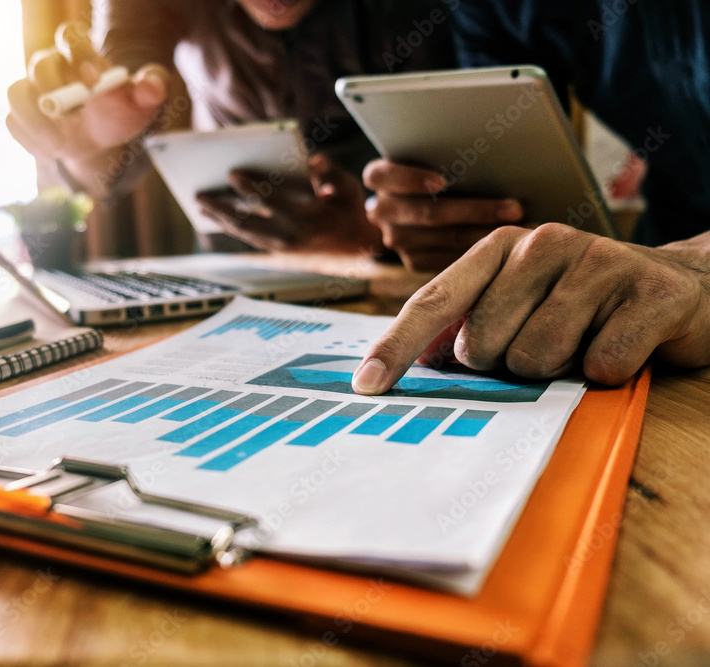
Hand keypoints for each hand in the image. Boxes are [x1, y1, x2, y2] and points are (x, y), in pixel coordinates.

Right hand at [6, 23, 170, 191]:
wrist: (100, 142)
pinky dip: (31, 141)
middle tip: (70, 119)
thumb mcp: (142, 103)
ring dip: (35, 121)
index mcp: (80, 54)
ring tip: (59, 144)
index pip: (71, 37)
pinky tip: (54, 151)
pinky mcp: (18, 116)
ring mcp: (30, 90)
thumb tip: (152, 87)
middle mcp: (49, 66)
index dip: (79, 55)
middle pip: (39, 64)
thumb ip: (152, 89)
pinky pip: (13, 124)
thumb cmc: (120, 114)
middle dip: (53, 91)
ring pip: (17, 94)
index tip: (94, 83)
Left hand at [194, 154, 383, 254]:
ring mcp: (282, 246)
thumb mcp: (347, 186)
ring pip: (243, 232)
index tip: (232, 174)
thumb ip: (328, 171)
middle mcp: (291, 235)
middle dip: (222, 207)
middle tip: (200, 194)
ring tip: (202, 205)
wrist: (356, 245)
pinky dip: (230, 226)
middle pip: (247, 221)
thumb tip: (313, 159)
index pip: (273, 200)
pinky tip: (217, 215)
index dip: (251, 186)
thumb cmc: (349, 208)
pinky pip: (247, 237)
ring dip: (220, 218)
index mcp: (308, 217)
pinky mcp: (277, 250)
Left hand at [351, 224, 709, 393]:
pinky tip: (625, 347)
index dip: (396, 345)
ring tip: (587, 342)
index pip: (434, 301)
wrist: (688, 289)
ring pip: (537, 358)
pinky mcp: (650, 293)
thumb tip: (418, 363)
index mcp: (502, 246)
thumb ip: (471, 324)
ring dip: (560, 370)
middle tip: (549, 345)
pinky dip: (608, 374)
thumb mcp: (523, 303)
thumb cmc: (586, 305)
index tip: (366, 385)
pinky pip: (600, 367)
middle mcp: (544, 242)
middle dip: (509, 364)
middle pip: (484, 344)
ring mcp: (599, 263)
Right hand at [362, 159, 524, 271]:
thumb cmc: (434, 167)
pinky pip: (450, 259)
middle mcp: (381, 211)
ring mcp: (395, 239)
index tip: (442, 181)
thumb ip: (444, 152)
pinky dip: (481, 251)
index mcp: (378, 177)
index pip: (383, 176)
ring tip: (523, 227)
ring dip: (488, 233)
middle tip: (515, 208)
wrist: (415, 203)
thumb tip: (496, 150)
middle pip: (427, 213)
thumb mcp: (429, 154)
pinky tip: (509, 245)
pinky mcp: (412, 260)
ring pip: (446, 238)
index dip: (411, 179)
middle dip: (475, 210)